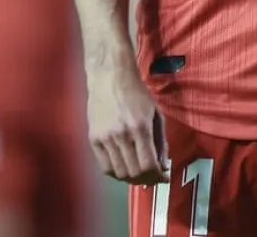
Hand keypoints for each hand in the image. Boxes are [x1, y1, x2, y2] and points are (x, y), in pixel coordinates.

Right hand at [86, 64, 168, 184]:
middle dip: (147, 179)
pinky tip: (124, 168)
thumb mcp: (156, 114)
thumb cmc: (136, 93)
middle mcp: (122, 135)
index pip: (148, 164)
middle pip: (134, 172)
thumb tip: (162, 166)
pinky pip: (105, 167)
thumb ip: (160, 141)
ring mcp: (105, 138)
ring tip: (139, 174)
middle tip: (152, 177)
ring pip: (120, 173)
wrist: (110, 77)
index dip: (158, 176)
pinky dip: (116, 173)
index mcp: (140, 127)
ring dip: (132, 179)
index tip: (163, 177)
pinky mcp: (93, 139)